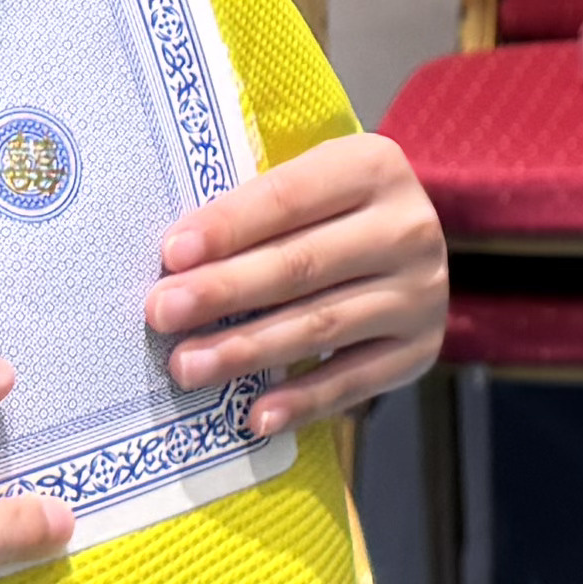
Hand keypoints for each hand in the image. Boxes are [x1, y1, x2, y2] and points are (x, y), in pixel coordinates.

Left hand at [146, 131, 446, 434]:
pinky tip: (254, 416)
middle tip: (162, 313)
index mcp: (373, 167)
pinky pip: (354, 381)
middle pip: (302, 264)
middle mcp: (407, 228)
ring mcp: (420, 293)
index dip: (229, 226)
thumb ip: (257, 212)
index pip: (289, 197)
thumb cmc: (332, 211)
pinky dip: (302, 401)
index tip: (171, 254)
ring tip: (187, 367)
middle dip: (224, 291)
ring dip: (247, 350)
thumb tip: (176, 264)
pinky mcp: (419, 349)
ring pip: (322, 326)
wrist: (411, 242)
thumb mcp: (310, 185)